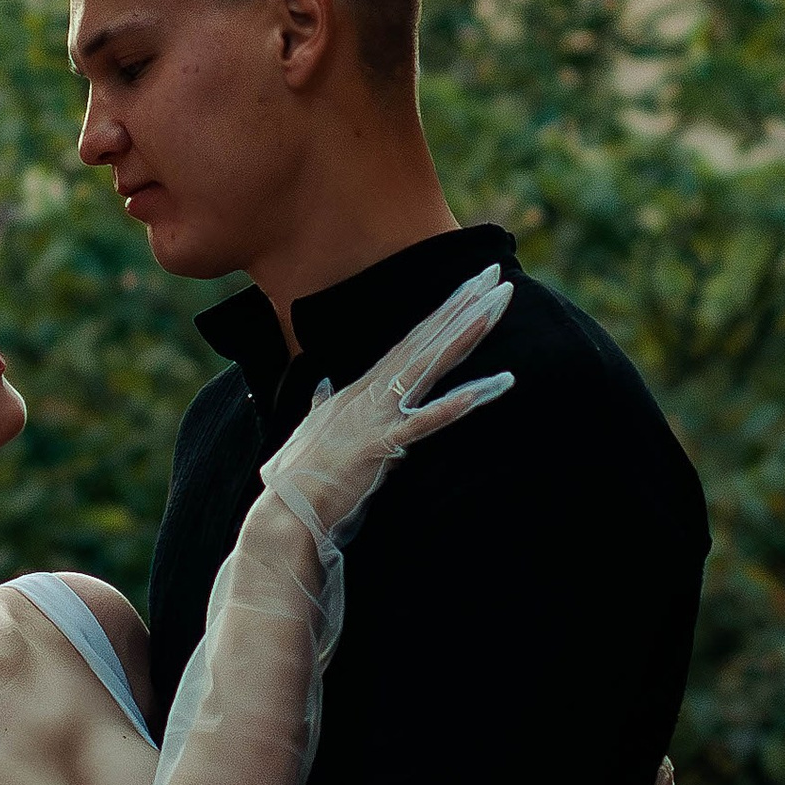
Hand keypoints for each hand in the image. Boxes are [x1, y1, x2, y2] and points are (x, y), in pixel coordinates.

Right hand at [257, 264, 515, 547]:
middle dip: (463, 305)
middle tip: (497, 273)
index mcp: (362, 389)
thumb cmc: (300, 477)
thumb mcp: (313, 430)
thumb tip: (322, 383)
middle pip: (427, 340)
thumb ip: (321, 403)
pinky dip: (452, 407)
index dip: (444, 311)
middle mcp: (372, 392)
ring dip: (465, 335)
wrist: (287, 512)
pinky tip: (481, 390)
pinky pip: (424, 422)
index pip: (412, 340)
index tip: (472, 285)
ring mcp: (378, 416)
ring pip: (430, 366)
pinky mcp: (383, 445)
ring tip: (496, 307)